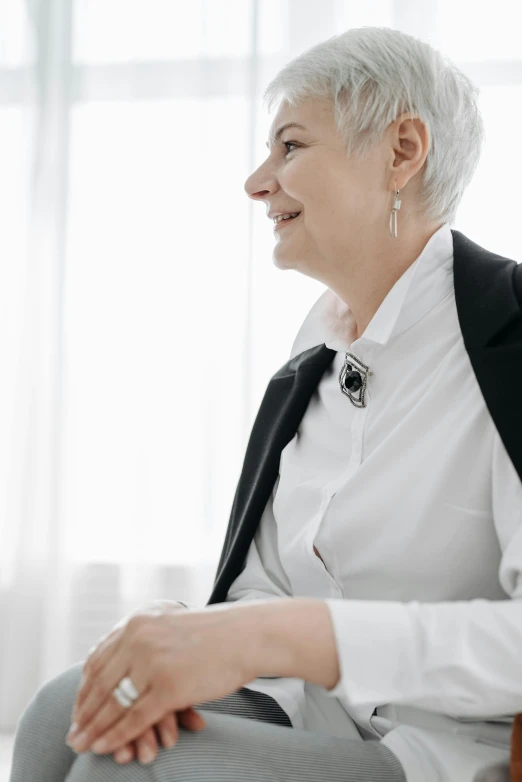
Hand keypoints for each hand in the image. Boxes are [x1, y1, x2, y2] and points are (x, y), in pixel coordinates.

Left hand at [70, 600, 206, 765]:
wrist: (245, 635)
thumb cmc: (213, 633)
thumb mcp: (168, 622)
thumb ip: (144, 635)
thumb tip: (118, 658)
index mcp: (137, 622)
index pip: (98, 659)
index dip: (85, 687)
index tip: (77, 708)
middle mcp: (140, 638)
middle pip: (101, 683)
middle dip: (83, 712)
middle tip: (72, 734)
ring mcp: (153, 662)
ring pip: (114, 703)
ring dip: (94, 729)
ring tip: (82, 745)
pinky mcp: (169, 686)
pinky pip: (135, 718)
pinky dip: (116, 736)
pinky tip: (106, 748)